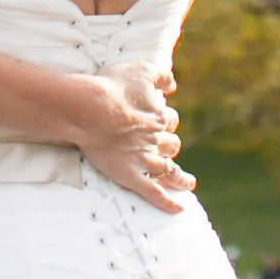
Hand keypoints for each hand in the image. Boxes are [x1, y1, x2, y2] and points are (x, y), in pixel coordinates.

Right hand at [77, 67, 191, 212]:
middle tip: (168, 147)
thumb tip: (173, 85)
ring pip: (169, 171)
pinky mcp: (132, 176)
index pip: (168, 118)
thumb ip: (161, 75)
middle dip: (170, 145)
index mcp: (157, 116)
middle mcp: (155, 140)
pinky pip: (154, 193)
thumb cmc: (113, 87)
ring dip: (181, 178)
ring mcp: (144, 160)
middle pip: (171, 144)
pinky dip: (168, 202)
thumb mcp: (141, 70)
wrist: (91, 110)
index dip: (164, 118)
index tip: (159, 119)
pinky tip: (179, 209)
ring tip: (188, 183)